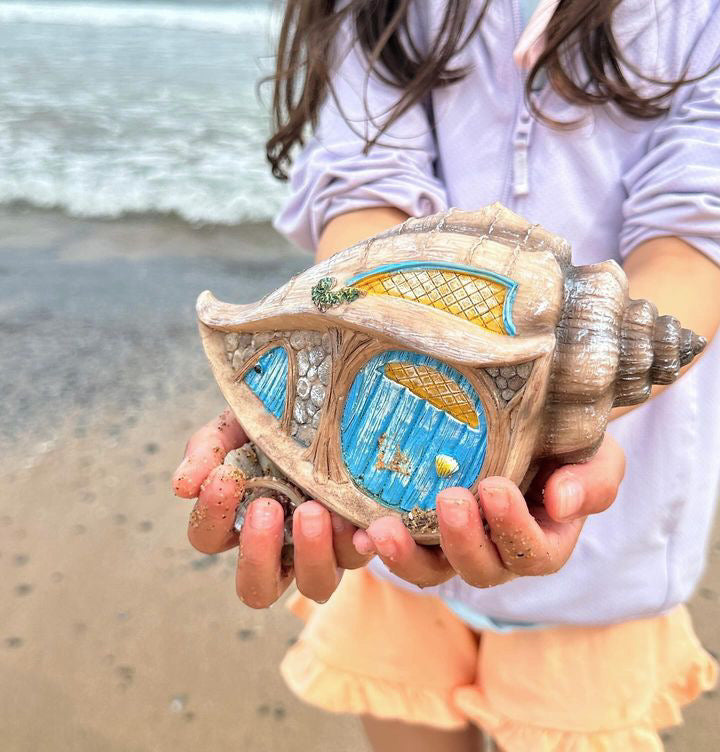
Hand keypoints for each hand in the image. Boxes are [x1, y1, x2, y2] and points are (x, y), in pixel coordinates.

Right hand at [172, 410, 371, 607]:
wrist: (335, 407)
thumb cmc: (279, 423)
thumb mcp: (241, 425)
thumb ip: (210, 449)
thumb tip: (181, 486)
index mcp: (238, 521)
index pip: (208, 537)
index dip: (211, 515)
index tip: (224, 479)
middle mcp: (278, 549)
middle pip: (256, 589)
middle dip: (259, 554)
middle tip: (267, 508)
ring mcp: (320, 552)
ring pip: (314, 585)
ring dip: (312, 552)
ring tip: (314, 509)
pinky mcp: (358, 542)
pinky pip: (359, 557)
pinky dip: (358, 542)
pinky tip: (357, 517)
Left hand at [352, 435, 625, 587]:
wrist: (528, 422)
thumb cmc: (566, 441)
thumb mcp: (595, 453)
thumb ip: (593, 480)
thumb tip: (561, 503)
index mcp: (543, 542)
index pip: (534, 555)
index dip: (513, 530)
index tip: (495, 488)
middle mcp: (498, 553)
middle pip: (481, 570)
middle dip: (463, 539)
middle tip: (450, 499)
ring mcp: (453, 545)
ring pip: (431, 571)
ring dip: (407, 555)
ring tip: (384, 528)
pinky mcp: (418, 530)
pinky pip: (399, 549)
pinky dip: (378, 544)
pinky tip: (357, 528)